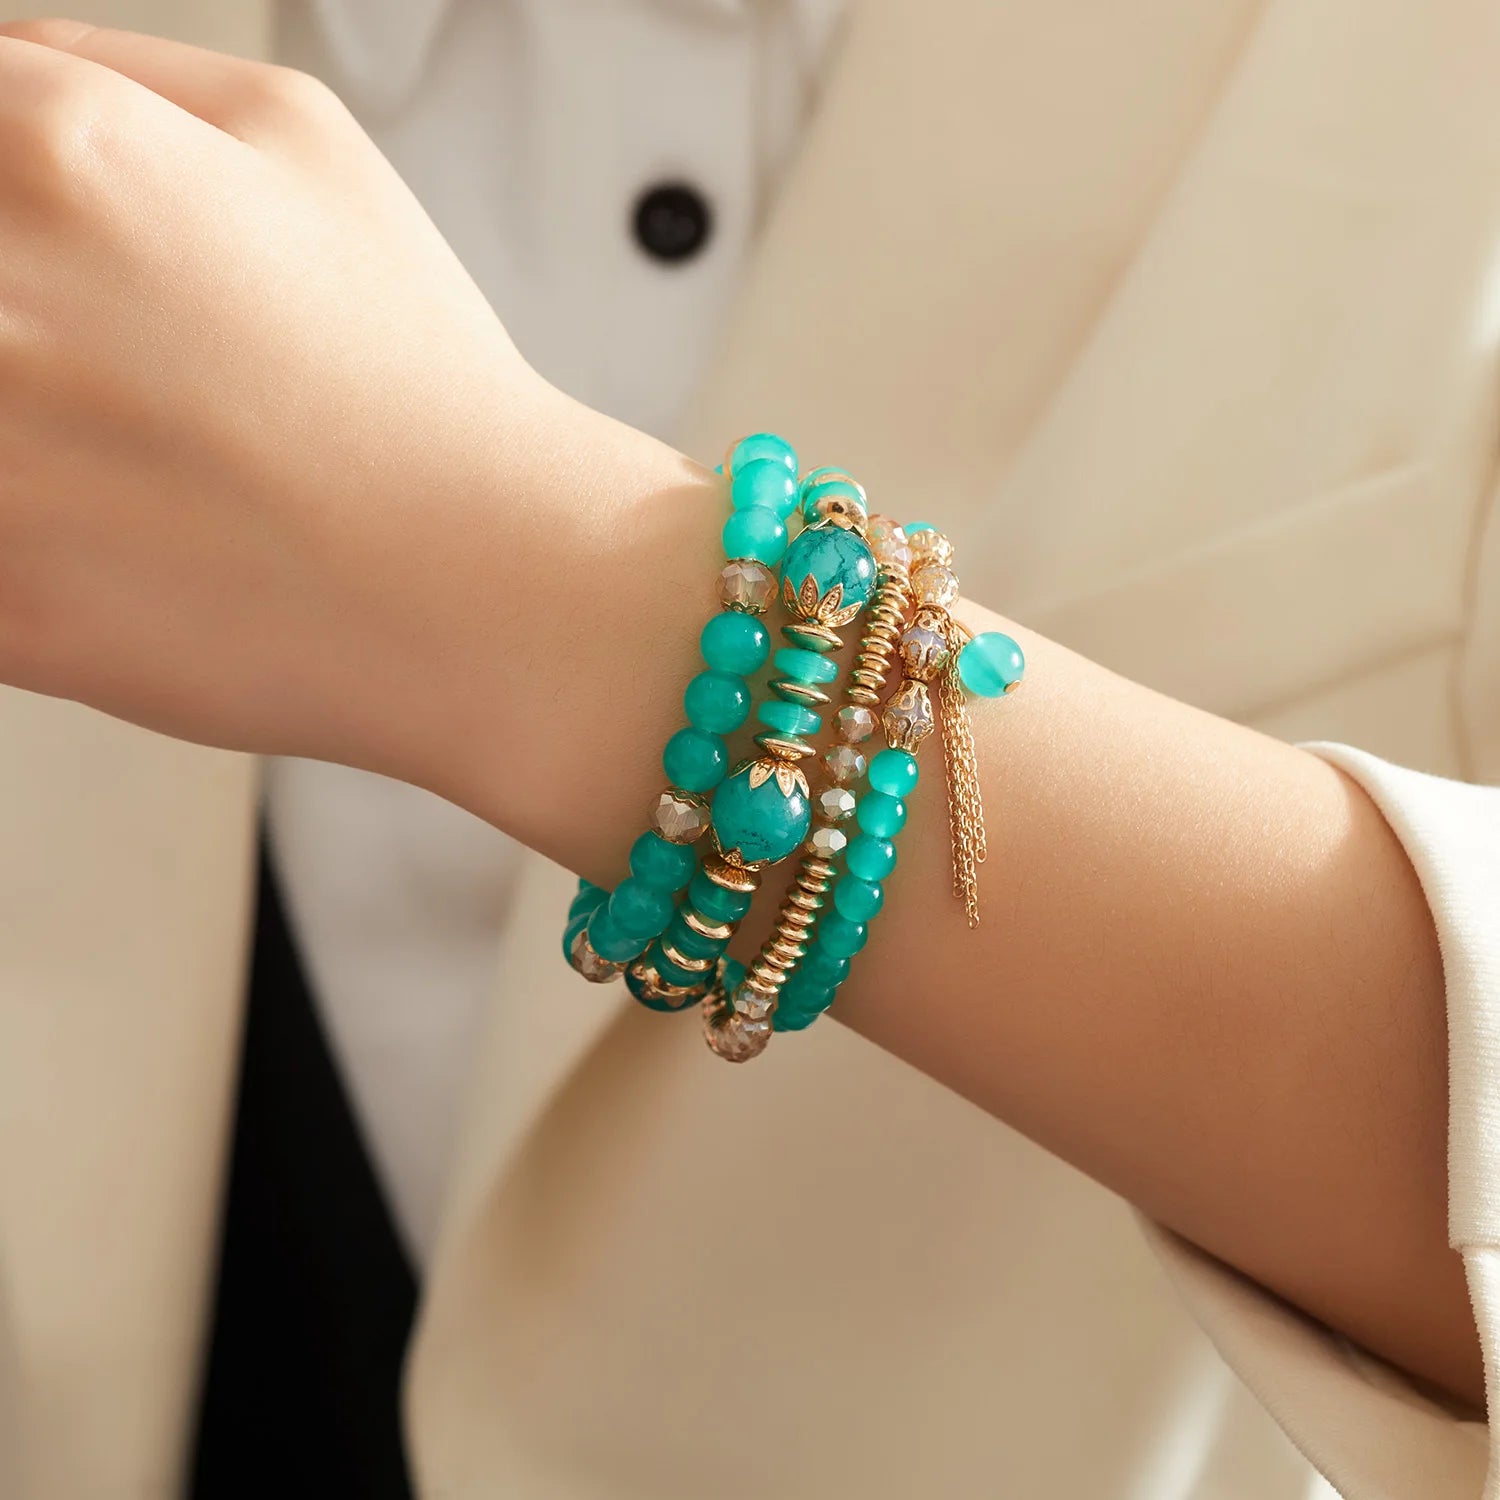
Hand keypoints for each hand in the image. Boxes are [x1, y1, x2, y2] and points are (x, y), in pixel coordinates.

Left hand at [0, 21, 566, 774]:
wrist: (484, 590)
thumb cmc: (418, 392)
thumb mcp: (306, 145)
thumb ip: (110, 65)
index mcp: (61, 156)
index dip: (1, 211)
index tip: (33, 264)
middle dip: (16, 324)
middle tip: (107, 372)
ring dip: (22, 437)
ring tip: (129, 459)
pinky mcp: (2, 605)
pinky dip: (32, 543)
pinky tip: (130, 541)